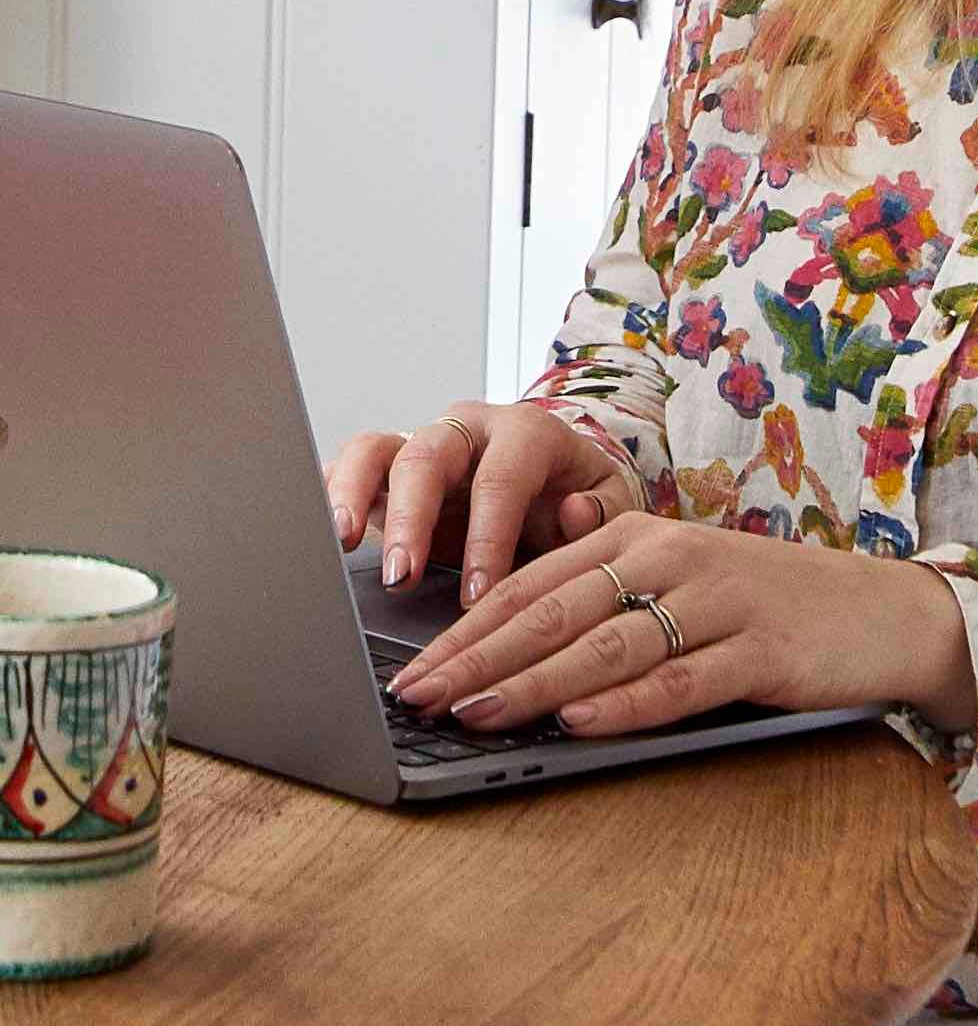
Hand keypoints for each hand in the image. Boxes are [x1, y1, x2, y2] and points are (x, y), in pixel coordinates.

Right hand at [323, 402, 640, 608]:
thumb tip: (577, 513)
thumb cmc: (576, 496)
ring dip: (354, 495)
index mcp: (526, 433)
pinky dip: (330, 497)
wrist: (555, 483)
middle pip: (429, 456)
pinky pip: (347, 468)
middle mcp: (468, 430)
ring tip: (342, 544)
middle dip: (412, 517)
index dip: (488, 536)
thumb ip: (600, 510)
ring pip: (376, 451)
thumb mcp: (609, 502)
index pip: (502, 478)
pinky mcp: (387, 470)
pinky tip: (320, 538)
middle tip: (404, 576)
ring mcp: (422, 445)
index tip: (479, 594)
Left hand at [383, 514, 977, 739]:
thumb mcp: (681, 583)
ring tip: (475, 714)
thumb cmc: (765, 606)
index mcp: (642, 532)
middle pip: (555, 611)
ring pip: (605, 645)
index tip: (410, 675)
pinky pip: (676, 680)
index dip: (463, 631)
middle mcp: (673, 556)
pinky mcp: (759, 648)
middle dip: (477, 659)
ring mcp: (718, 601)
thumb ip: (604, 601)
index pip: (532, 582)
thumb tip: (504, 651)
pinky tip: (576, 721)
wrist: (881, 611)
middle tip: (418, 699)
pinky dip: (621, 704)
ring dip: (532, 682)